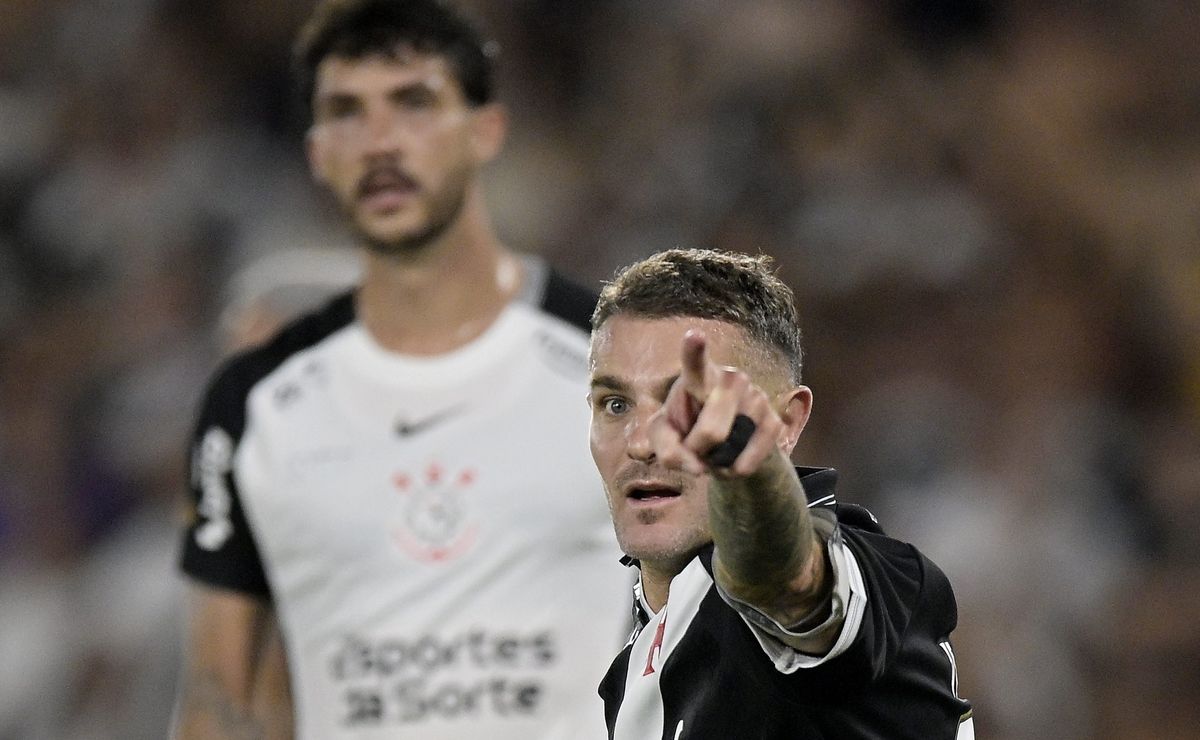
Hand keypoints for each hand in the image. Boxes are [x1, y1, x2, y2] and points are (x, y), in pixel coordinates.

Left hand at [649, 330, 785, 476]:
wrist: (726, 441)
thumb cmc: (687, 427)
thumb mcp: (664, 436)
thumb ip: (665, 449)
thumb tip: (697, 467)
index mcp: (698, 377)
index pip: (695, 362)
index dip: (694, 350)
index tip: (694, 335)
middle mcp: (731, 379)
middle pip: (710, 434)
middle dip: (697, 451)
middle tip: (696, 445)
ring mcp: (756, 398)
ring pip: (729, 450)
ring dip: (716, 461)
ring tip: (716, 447)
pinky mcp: (774, 421)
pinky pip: (747, 462)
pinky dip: (734, 470)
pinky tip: (733, 458)